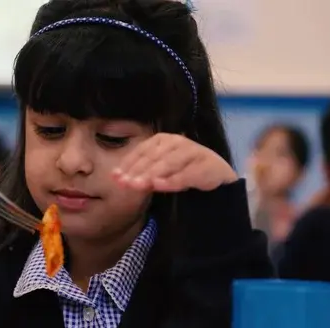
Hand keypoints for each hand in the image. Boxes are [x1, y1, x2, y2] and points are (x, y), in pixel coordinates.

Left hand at [112, 133, 237, 191]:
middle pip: (152, 158)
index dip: (128, 164)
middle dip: (137, 172)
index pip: (141, 151)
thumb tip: (115, 176)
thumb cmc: (182, 171)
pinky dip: (172, 180)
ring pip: (167, 164)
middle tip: (125, 184)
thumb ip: (140, 172)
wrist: (215, 175)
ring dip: (151, 175)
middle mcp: (176, 141)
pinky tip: (160, 186)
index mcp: (162, 140)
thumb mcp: (159, 170)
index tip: (116, 178)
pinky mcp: (205, 164)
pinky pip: (186, 174)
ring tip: (138, 186)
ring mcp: (192, 151)